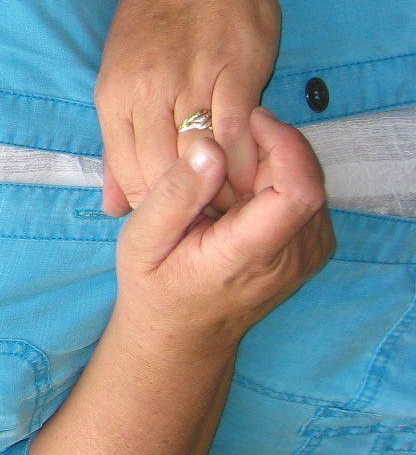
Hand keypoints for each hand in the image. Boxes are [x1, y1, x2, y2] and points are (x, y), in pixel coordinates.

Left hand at [95, 0, 279, 216]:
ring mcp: (189, 82)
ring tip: (233, 207)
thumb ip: (117, 146)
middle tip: (209, 225)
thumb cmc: (156, 20)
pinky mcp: (234, 72)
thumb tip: (109, 206)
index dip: (154, 206)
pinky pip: (238, 132)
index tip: (176, 223)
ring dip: (218, 190)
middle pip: (162, 174)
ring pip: (200, 158)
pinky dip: (246, 160)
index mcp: (114, 97)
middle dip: (186, 205)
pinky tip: (255, 175)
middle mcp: (146, 93)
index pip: (128, 174)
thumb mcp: (120, 80)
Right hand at [113, 107, 333, 354]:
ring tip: (225, 169)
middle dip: (271, 145)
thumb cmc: (155, 285)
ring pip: (311, 180)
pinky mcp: (311, 247)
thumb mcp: (142, 241)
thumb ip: (175, 193)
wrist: (182, 335)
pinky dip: (277, 175)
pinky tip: (239, 187)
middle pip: (309, 177)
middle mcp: (293, 257)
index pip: (299, 190)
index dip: (282, 143)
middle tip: (223, 143)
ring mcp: (308, 255)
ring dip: (273, 160)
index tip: (244, 120)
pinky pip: (307, 193)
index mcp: (250, 256)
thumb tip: (210, 146)